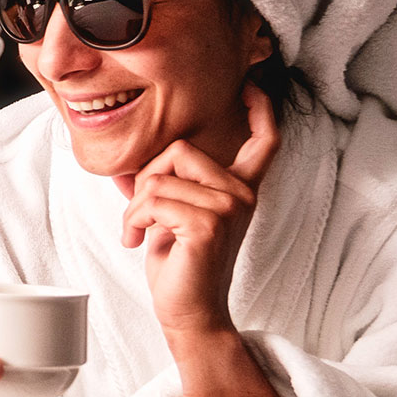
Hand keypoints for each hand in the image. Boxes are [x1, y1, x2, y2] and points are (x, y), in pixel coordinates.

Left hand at [114, 84, 278, 342]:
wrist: (188, 310)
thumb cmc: (180, 262)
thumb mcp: (175, 212)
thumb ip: (171, 182)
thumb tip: (133, 163)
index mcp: (239, 188)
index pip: (264, 142)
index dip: (261, 110)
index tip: (251, 86)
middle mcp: (242, 194)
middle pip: (180, 149)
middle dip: (147, 178)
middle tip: (143, 214)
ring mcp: (229, 207)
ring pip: (159, 177)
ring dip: (136, 206)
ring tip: (141, 230)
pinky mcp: (208, 224)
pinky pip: (151, 200)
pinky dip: (134, 219)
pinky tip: (138, 241)